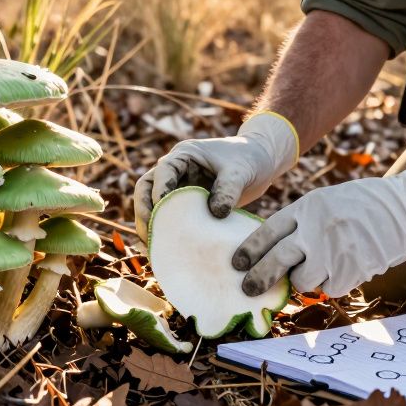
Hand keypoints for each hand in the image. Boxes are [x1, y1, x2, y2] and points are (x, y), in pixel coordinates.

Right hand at [133, 112, 298, 238]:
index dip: (159, 191)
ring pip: (152, 204)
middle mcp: (176, 170)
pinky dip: (164, 230)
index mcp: (185, 155)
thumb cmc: (249, 159)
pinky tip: (165, 250)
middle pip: (146, 188)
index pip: (162, 171)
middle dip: (144, 210)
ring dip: (149, 223)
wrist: (261, 162)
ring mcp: (179, 186)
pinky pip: (169, 216)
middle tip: (149, 235)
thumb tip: (215, 213)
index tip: (163, 211)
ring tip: (152, 247)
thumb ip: (228, 189)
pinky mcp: (187, 203)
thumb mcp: (240, 171)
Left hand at [231, 157, 405, 296]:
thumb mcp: (325, 201)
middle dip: (259, 278)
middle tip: (249, 289)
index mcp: (307, 207)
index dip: (250, 249)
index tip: (236, 264)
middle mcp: (316, 229)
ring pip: (302, 280)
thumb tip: (274, 252)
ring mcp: (334, 251)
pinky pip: (329, 288)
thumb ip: (301, 223)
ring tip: (319, 267)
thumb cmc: (362, 205)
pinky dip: (333, 284)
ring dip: (304, 281)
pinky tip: (345, 267)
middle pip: (278, 260)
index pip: (269, 231)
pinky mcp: (352, 270)